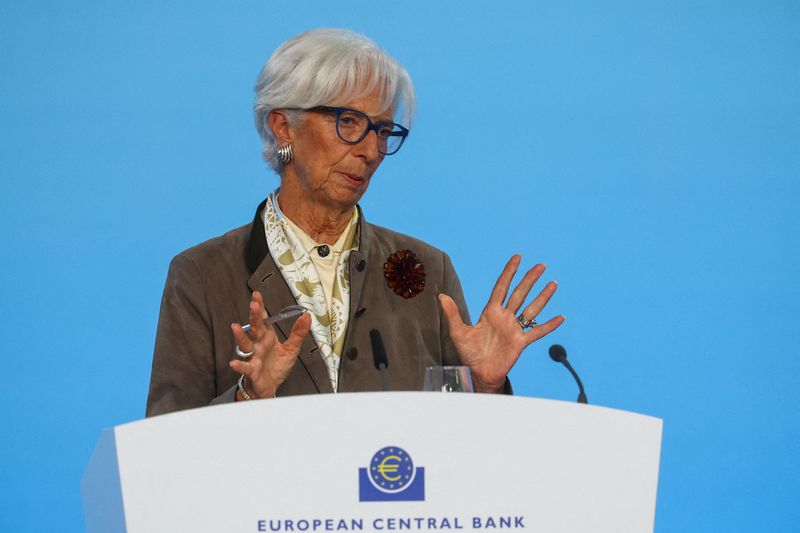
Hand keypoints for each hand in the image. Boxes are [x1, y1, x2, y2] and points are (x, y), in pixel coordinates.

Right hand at [229, 291, 311, 398]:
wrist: (270, 387)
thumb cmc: (277, 367)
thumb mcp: (291, 349)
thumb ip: (298, 333)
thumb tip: (306, 316)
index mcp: (267, 337)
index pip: (263, 319)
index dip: (260, 307)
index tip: (257, 295)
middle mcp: (258, 344)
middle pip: (255, 328)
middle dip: (254, 316)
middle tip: (253, 305)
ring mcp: (253, 356)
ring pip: (245, 345)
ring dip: (240, 336)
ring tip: (235, 327)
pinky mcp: (252, 371)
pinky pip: (245, 367)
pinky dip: (239, 365)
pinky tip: (234, 363)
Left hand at [439, 255, 564, 392]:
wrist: (478, 372)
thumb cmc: (469, 353)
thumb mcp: (458, 332)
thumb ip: (452, 314)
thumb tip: (441, 296)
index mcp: (490, 312)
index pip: (502, 287)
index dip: (509, 272)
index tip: (517, 258)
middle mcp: (505, 317)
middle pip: (520, 293)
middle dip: (529, 279)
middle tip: (541, 265)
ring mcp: (514, 329)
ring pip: (531, 309)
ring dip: (542, 297)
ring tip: (553, 284)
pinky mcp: (520, 342)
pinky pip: (537, 332)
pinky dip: (548, 325)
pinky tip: (560, 317)